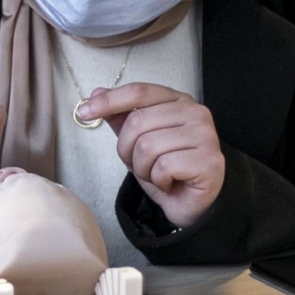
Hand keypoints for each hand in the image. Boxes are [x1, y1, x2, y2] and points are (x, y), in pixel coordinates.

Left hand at [77, 82, 223, 228]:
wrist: (190, 202)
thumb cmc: (166, 169)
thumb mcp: (136, 140)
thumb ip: (120, 116)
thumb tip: (96, 93)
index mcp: (177, 100)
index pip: (139, 92)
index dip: (109, 101)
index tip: (84, 112)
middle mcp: (195, 113)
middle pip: (138, 121)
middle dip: (127, 149)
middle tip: (139, 163)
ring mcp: (205, 135)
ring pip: (148, 146)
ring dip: (142, 168)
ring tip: (156, 174)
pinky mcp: (209, 160)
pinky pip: (163, 166)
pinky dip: (158, 180)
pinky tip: (169, 182)